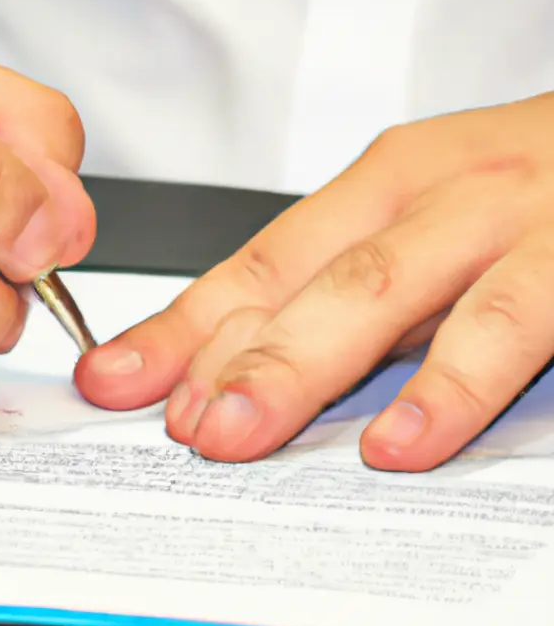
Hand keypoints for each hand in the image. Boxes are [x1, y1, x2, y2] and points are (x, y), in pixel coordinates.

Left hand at [77, 97, 553, 471]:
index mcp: (385, 182)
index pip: (259, 260)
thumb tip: (251, 359)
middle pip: (302, 279)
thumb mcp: (435, 216)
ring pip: (380, 293)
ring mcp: (506, 219)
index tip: (114, 377)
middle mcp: (431, 193)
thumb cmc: (540, 185)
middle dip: (221, 352)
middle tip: (163, 419)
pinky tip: (402, 442)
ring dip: (298, 365)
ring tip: (236, 432)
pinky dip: (451, 386)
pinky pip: (510, 322)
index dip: (181, 322)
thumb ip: (359, 281)